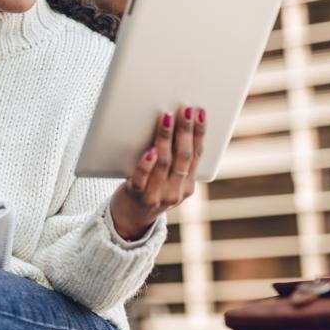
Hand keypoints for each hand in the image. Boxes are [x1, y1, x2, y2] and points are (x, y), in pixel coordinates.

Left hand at [109, 106, 206, 239]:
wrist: (129, 220)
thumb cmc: (148, 190)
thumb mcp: (168, 180)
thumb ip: (174, 160)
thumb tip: (175, 122)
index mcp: (188, 185)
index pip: (196, 154)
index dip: (199, 132)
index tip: (200, 112)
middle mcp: (176, 191)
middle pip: (183, 156)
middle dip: (185, 130)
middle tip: (185, 109)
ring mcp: (158, 195)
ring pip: (165, 163)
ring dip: (166, 138)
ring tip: (166, 118)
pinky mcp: (138, 196)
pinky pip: (142, 179)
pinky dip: (146, 164)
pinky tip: (149, 150)